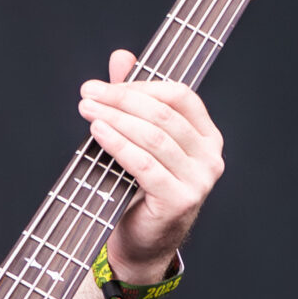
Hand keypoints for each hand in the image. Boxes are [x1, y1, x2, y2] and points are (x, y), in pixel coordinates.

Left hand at [78, 49, 224, 280]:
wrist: (141, 243)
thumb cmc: (139, 190)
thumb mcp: (137, 140)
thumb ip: (134, 99)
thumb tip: (122, 56)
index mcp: (207, 136)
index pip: (180, 96)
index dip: (141, 87)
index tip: (105, 84)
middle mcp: (210, 156)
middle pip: (163, 114)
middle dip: (121, 99)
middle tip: (88, 92)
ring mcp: (199, 180)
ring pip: (153, 137)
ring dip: (115, 118)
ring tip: (87, 109)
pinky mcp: (179, 199)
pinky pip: (144, 164)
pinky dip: (118, 144)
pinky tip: (98, 132)